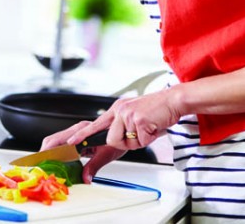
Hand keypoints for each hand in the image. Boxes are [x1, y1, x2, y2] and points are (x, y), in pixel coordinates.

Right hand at [40, 120, 125, 183]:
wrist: (126, 131)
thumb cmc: (118, 138)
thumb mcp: (107, 154)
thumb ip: (94, 166)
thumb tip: (85, 179)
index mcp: (82, 131)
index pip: (59, 140)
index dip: (49, 151)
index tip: (43, 160)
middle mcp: (77, 130)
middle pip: (53, 140)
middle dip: (44, 152)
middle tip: (39, 165)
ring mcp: (76, 133)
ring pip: (56, 141)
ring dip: (49, 153)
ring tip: (44, 165)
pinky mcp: (77, 138)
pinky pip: (62, 144)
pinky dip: (56, 153)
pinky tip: (55, 163)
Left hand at [66, 88, 183, 149]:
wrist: (173, 100)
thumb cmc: (156, 111)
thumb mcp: (135, 118)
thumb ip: (123, 129)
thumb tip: (116, 142)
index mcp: (117, 110)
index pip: (95, 124)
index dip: (82, 135)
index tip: (71, 142)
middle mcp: (120, 110)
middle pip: (111, 139)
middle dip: (125, 143)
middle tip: (139, 135)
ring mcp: (128, 114)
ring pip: (127, 142)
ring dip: (139, 141)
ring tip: (148, 129)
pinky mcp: (139, 119)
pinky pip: (141, 141)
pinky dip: (149, 138)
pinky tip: (154, 127)